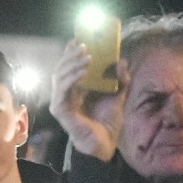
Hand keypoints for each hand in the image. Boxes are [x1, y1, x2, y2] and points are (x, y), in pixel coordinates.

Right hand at [49, 40, 128, 162]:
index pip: (69, 66)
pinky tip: (83, 72)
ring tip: (87, 57)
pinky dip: (72, 78)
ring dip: (72, 64)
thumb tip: (122, 61)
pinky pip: (62, 90)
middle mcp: (66, 93)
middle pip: (62, 68)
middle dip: (71, 55)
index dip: (71, 52)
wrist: (105, 143)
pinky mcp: (60, 110)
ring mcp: (61, 101)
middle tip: (84, 45)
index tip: (78, 39)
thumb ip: (121, 79)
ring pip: (59, 76)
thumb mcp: (118, 96)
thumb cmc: (108, 122)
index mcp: (76, 88)